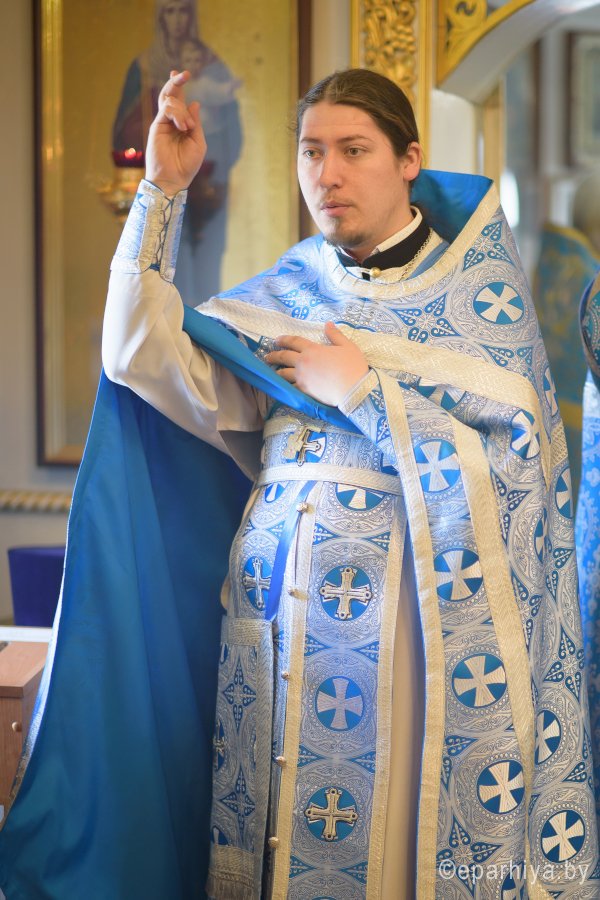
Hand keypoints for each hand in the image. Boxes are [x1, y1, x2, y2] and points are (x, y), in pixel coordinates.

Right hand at [145, 70, 206, 196]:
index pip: (179, 100)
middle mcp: (170, 121)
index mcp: (181, 124)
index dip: (180, 86)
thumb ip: (196, 123)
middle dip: (177, 82)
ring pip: (170, 101)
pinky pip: (166, 110)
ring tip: (187, 127)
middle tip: (185, 73)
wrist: (173, 179)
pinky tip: (182, 126)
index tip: (185, 74)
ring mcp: (162, 123)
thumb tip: (194, 102)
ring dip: (182, 111)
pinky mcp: (156, 127)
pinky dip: (176, 114)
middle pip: (171, 94)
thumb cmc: (187, 165)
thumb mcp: (198, 142)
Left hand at [265, 321, 368, 405]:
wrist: (353, 390)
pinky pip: (290, 387)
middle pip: (284, 356)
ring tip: (273, 371)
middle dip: (274, 355)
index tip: (277, 340)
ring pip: (284, 373)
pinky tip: (282, 386)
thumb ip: (335, 335)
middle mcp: (303, 362)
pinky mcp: (304, 390)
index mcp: (313, 349)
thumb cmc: (352, 366)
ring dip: (277, 370)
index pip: (294, 341)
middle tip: (268, 356)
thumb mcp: (347, 346)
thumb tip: (328, 323)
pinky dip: (285, 386)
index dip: (284, 339)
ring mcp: (302, 377)